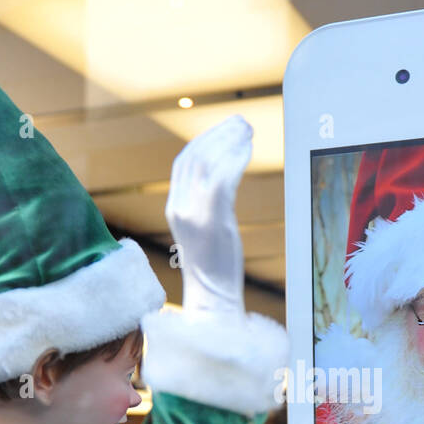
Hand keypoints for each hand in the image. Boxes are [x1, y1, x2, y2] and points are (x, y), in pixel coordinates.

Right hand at [165, 115, 251, 314]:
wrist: (212, 300)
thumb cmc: (217, 269)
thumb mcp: (209, 230)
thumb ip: (211, 204)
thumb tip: (227, 179)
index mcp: (175, 208)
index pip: (184, 163)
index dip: (205, 140)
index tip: (227, 129)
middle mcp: (179, 207)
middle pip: (194, 157)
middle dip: (218, 134)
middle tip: (243, 122)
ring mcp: (192, 213)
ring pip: (207, 162)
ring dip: (229, 141)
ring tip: (249, 130)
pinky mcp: (210, 220)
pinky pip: (222, 178)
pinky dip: (235, 158)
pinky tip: (248, 149)